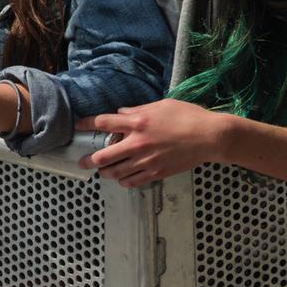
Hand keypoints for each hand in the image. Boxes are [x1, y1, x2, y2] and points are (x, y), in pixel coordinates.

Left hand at [77, 99, 225, 187]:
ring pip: (115, 172)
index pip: (104, 123)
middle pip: (103, 155)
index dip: (87, 124)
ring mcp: (146, 161)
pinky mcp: (155, 173)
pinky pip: (131, 182)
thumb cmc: (188, 116)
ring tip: (103, 171)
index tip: (78, 126)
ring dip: (106, 172)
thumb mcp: (162, 105)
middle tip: (83, 161)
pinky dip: (124, 181)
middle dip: (89, 159)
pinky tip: (123, 178)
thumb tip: (122, 113)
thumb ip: (139, 110)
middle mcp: (138, 143)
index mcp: (139, 122)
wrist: (208, 137)